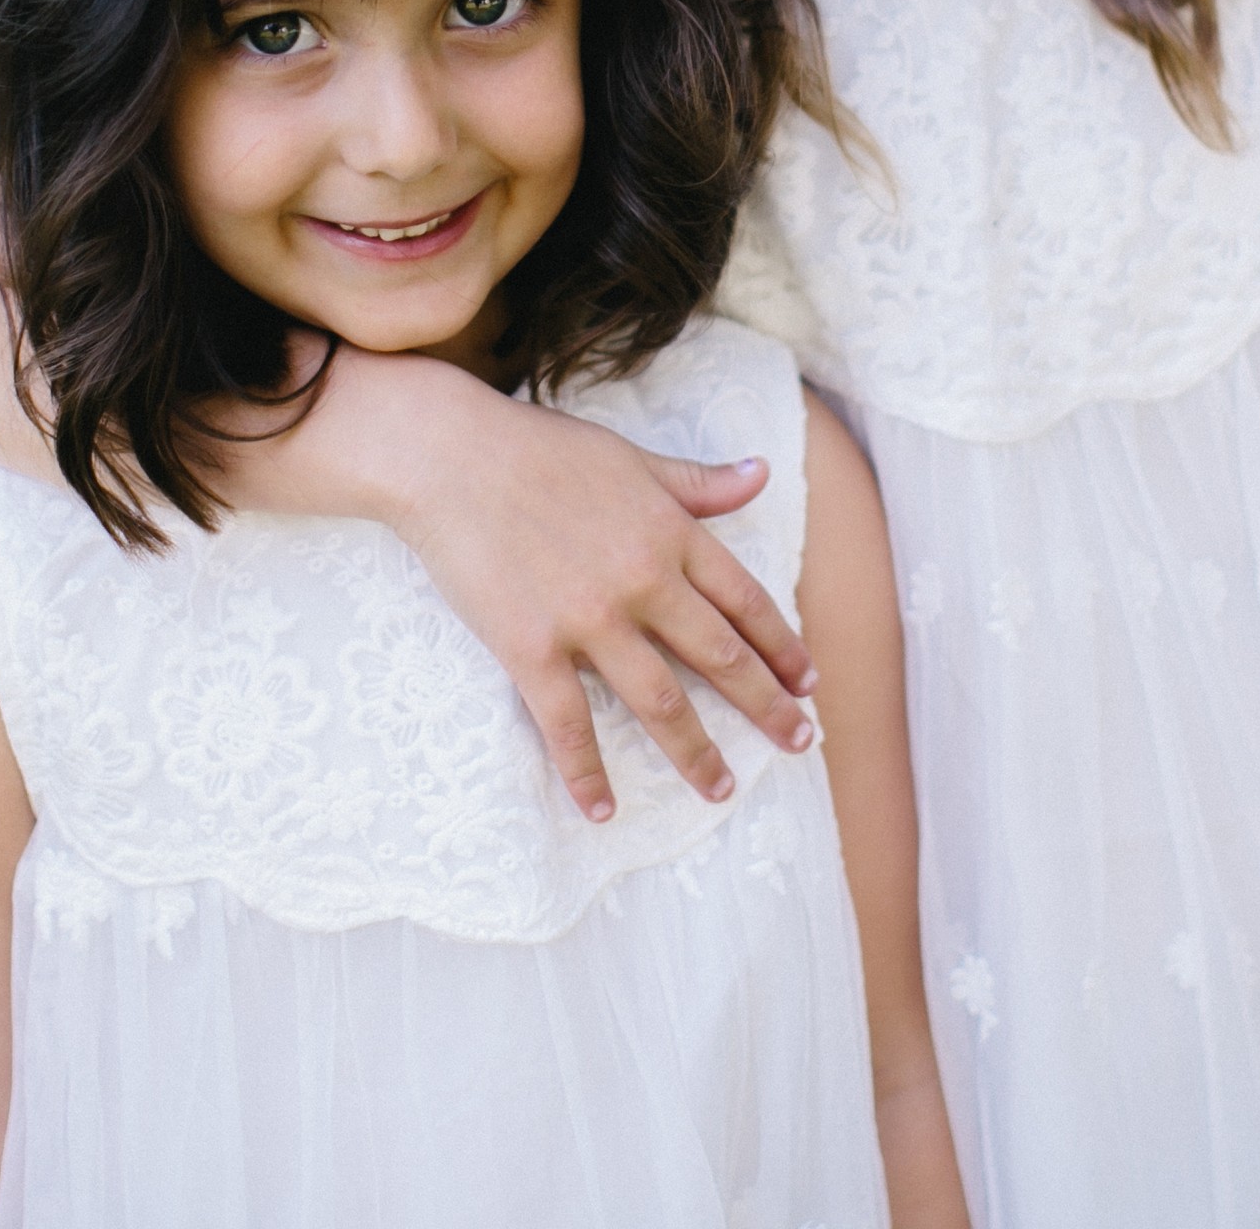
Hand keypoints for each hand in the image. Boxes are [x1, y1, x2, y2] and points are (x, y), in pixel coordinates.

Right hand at [372, 372, 820, 820]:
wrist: (450, 457)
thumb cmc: (539, 449)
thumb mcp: (632, 459)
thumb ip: (698, 482)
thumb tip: (763, 473)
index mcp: (670, 533)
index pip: (746, 601)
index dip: (782, 645)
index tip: (809, 681)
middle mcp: (643, 581)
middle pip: (720, 657)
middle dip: (765, 706)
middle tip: (799, 744)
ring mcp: (588, 619)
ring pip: (660, 701)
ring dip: (696, 752)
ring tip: (721, 789)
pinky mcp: (531, 648)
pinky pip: (568, 724)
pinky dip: (587, 773)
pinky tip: (603, 809)